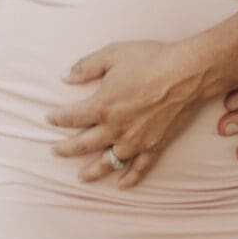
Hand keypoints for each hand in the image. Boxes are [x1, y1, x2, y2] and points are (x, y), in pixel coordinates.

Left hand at [48, 41, 205, 188]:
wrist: (188, 73)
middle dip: (66, 149)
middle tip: (55, 151)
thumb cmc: (150, 59)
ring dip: (92, 171)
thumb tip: (65, 76)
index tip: (50, 119)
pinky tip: (120, 184)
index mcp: (103, 106)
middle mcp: (116, 128)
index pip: (72, 117)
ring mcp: (136, 141)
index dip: (58, 119)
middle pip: (84, 145)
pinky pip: (139, 168)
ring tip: (81, 177)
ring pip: (108, 163)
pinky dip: (129, 179)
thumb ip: (86, 66)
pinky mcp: (155, 146)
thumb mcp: (113, 54)